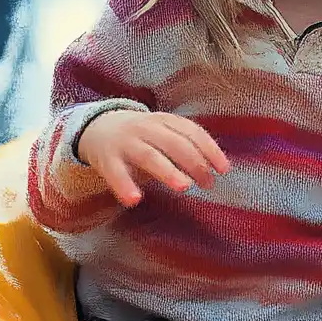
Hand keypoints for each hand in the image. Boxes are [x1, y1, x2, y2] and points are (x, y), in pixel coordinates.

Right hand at [77, 109, 229, 207]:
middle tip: (208, 183)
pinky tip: (134, 200)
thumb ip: (184, 144)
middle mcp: (147, 128)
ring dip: (169, 171)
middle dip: (195, 163)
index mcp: (165, 120)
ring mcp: (126, 142)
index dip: (210, 149)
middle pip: (175, 143)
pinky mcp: (106, 159)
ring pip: (149, 156)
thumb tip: (214, 168)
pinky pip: (115, 173)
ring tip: (184, 187)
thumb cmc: (141, 136)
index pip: (192, 132)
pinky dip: (125, 185)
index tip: (224, 169)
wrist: (97, 127)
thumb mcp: (163, 132)